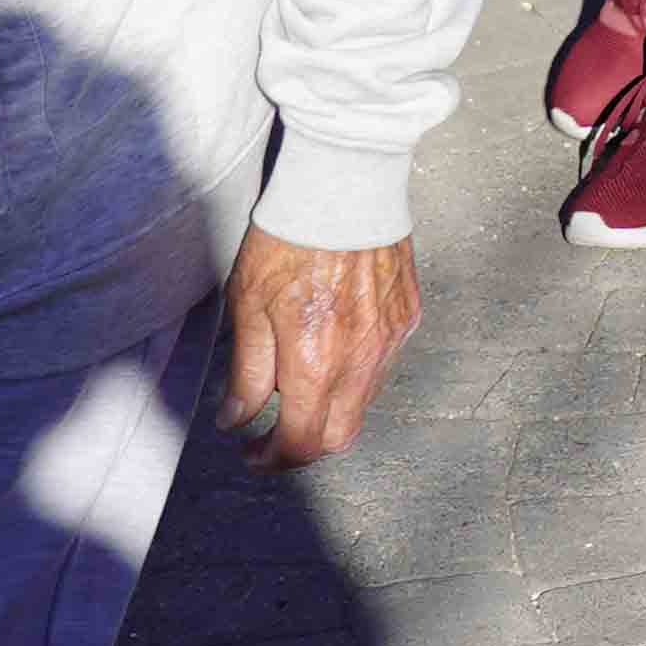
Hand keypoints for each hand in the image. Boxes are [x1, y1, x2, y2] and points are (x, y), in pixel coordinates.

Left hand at [218, 226, 419, 471]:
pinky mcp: (408, 316)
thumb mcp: (248, 306)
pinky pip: (384, 363)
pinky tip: (335, 344)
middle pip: (339, 436)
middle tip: (276, 430)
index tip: (254, 451)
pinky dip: (357, 371)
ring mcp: (391, 340)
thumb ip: (247, 373)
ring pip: (363, 401)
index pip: (301, 443)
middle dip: (304, 444)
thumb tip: (237, 420)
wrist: (345, 187)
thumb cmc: (290, 239)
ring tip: (302, 380)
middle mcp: (361, 361)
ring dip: (331, 407)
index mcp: (316, 364)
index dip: (274, 458)